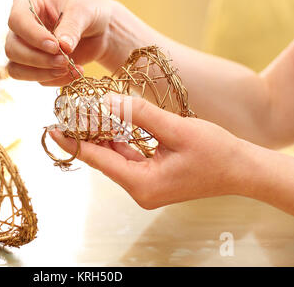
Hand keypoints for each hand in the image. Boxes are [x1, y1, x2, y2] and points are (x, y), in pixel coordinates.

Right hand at [5, 0, 112, 85]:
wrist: (100, 30)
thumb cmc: (89, 10)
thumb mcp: (84, 10)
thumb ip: (72, 26)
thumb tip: (62, 47)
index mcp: (26, 3)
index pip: (17, 21)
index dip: (33, 36)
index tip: (55, 46)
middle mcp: (20, 27)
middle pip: (13, 49)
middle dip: (39, 59)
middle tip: (65, 60)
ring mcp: (25, 49)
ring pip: (17, 69)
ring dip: (42, 73)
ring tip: (68, 68)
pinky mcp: (35, 67)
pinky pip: (36, 79)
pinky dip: (55, 80)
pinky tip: (74, 73)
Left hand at [49, 94, 246, 208]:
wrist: (241, 169)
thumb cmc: (215, 152)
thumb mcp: (176, 129)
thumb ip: (140, 115)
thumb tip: (108, 102)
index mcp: (142, 184)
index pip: (99, 160)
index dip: (74, 143)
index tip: (52, 129)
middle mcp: (140, 189)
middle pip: (104, 159)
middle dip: (87, 136)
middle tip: (69, 114)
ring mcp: (146, 185)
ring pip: (115, 157)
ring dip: (103, 136)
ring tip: (86, 114)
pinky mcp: (153, 178)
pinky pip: (129, 158)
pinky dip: (119, 140)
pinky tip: (111, 123)